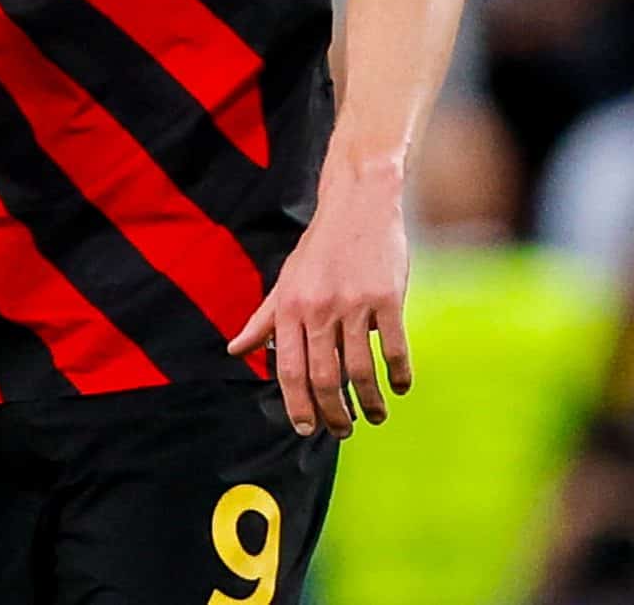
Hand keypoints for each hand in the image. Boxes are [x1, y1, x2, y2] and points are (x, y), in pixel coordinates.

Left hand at [226, 166, 411, 438]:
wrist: (358, 203)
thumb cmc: (320, 248)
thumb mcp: (285, 281)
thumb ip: (263, 320)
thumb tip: (235, 351)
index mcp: (290, 307)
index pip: (288, 369)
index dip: (297, 404)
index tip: (306, 428)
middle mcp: (318, 308)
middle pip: (324, 377)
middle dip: (334, 413)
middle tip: (343, 430)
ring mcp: (354, 303)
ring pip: (360, 370)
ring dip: (369, 403)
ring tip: (374, 416)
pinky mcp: (388, 297)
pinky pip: (393, 348)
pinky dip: (398, 375)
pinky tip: (399, 387)